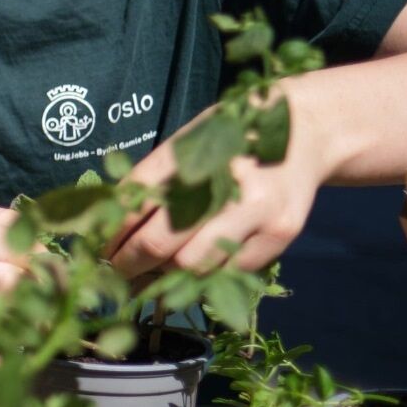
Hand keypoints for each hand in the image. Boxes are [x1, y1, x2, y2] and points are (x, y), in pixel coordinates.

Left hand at [107, 107, 328, 279]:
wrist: (308, 130)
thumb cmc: (233, 137)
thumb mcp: (189, 143)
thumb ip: (153, 181)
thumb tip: (112, 228)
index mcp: (190, 151)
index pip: (134, 202)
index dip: (110, 233)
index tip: (98, 249)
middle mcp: (223, 180)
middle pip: (159, 241)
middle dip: (129, 262)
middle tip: (117, 270)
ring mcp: (256, 209)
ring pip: (192, 265)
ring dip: (165, 274)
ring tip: (154, 272)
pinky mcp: (281, 233)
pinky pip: (230, 271)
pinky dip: (207, 276)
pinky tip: (197, 268)